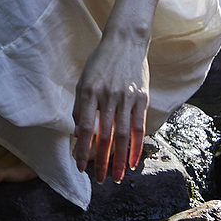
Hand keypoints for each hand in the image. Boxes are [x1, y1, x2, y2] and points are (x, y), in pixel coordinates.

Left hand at [72, 29, 149, 183]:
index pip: (86, 127)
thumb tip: (78, 134)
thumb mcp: (84, 81)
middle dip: (100, 161)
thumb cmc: (100, 63)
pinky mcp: (141, 98)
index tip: (80, 167)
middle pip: (104, 136)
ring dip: (118, 160)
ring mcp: (126, 97)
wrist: (125, 42)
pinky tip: (131, 162)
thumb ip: (81, 108)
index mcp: (89, 92)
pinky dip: (136, 147)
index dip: (82, 150)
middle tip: (98, 179)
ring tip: (116, 178)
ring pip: (123, 135)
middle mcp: (108, 96)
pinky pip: (139, 127)